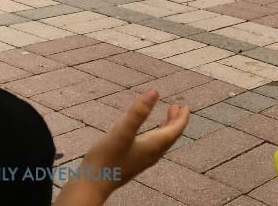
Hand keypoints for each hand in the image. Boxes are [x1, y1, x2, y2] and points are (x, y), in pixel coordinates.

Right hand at [55, 90, 188, 204]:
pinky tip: (144, 136)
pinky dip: (154, 136)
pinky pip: (150, 148)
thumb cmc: (106, 159)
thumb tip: (155, 91)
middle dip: (175, 121)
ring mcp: (141, 161)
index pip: (174, 131)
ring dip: (165, 129)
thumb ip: (138, 112)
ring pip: (160, 143)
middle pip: (169, 137)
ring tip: (165, 118)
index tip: (186, 106)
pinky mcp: (131, 164)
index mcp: (153, 146)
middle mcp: (151, 155)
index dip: (182, 118)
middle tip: (177, 107)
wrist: (91, 186)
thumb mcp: (122, 131)